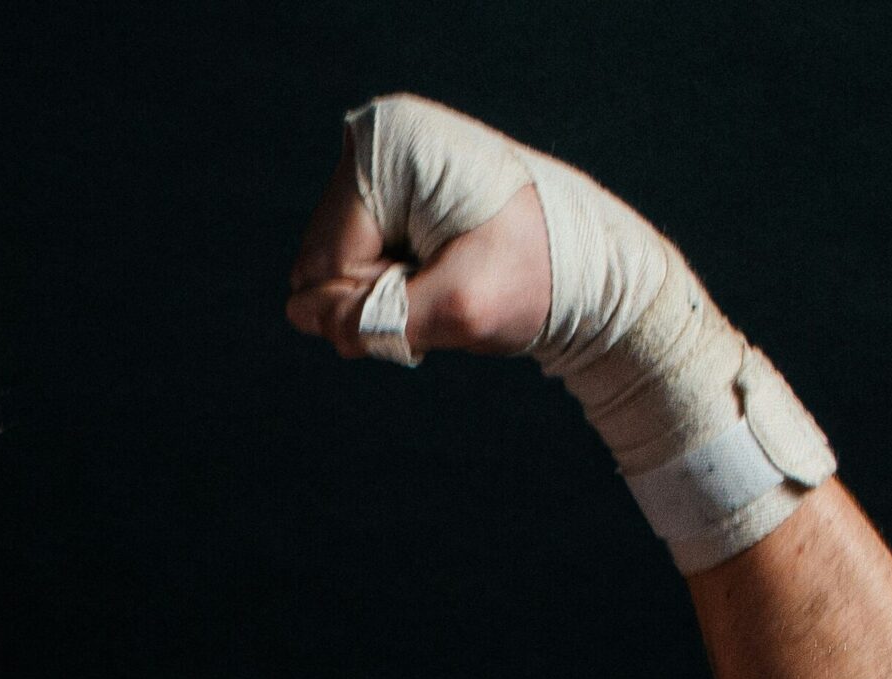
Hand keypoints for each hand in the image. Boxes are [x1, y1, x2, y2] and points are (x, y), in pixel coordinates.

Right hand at [284, 126, 551, 359]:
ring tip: (443, 278)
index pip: (327, 263)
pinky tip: (434, 271)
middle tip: (443, 285)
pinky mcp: (383, 190)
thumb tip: (304, 315)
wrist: (587, 267)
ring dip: (382, 296)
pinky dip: (388, 286)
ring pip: (328, 272)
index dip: (377, 299)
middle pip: (318, 265)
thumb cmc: (536, 277)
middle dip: (374, 297)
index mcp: (389, 148)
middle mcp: (372, 143)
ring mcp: (375, 165)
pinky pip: (347, 265)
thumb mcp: (459, 310)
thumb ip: (370, 321)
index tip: (442, 283)